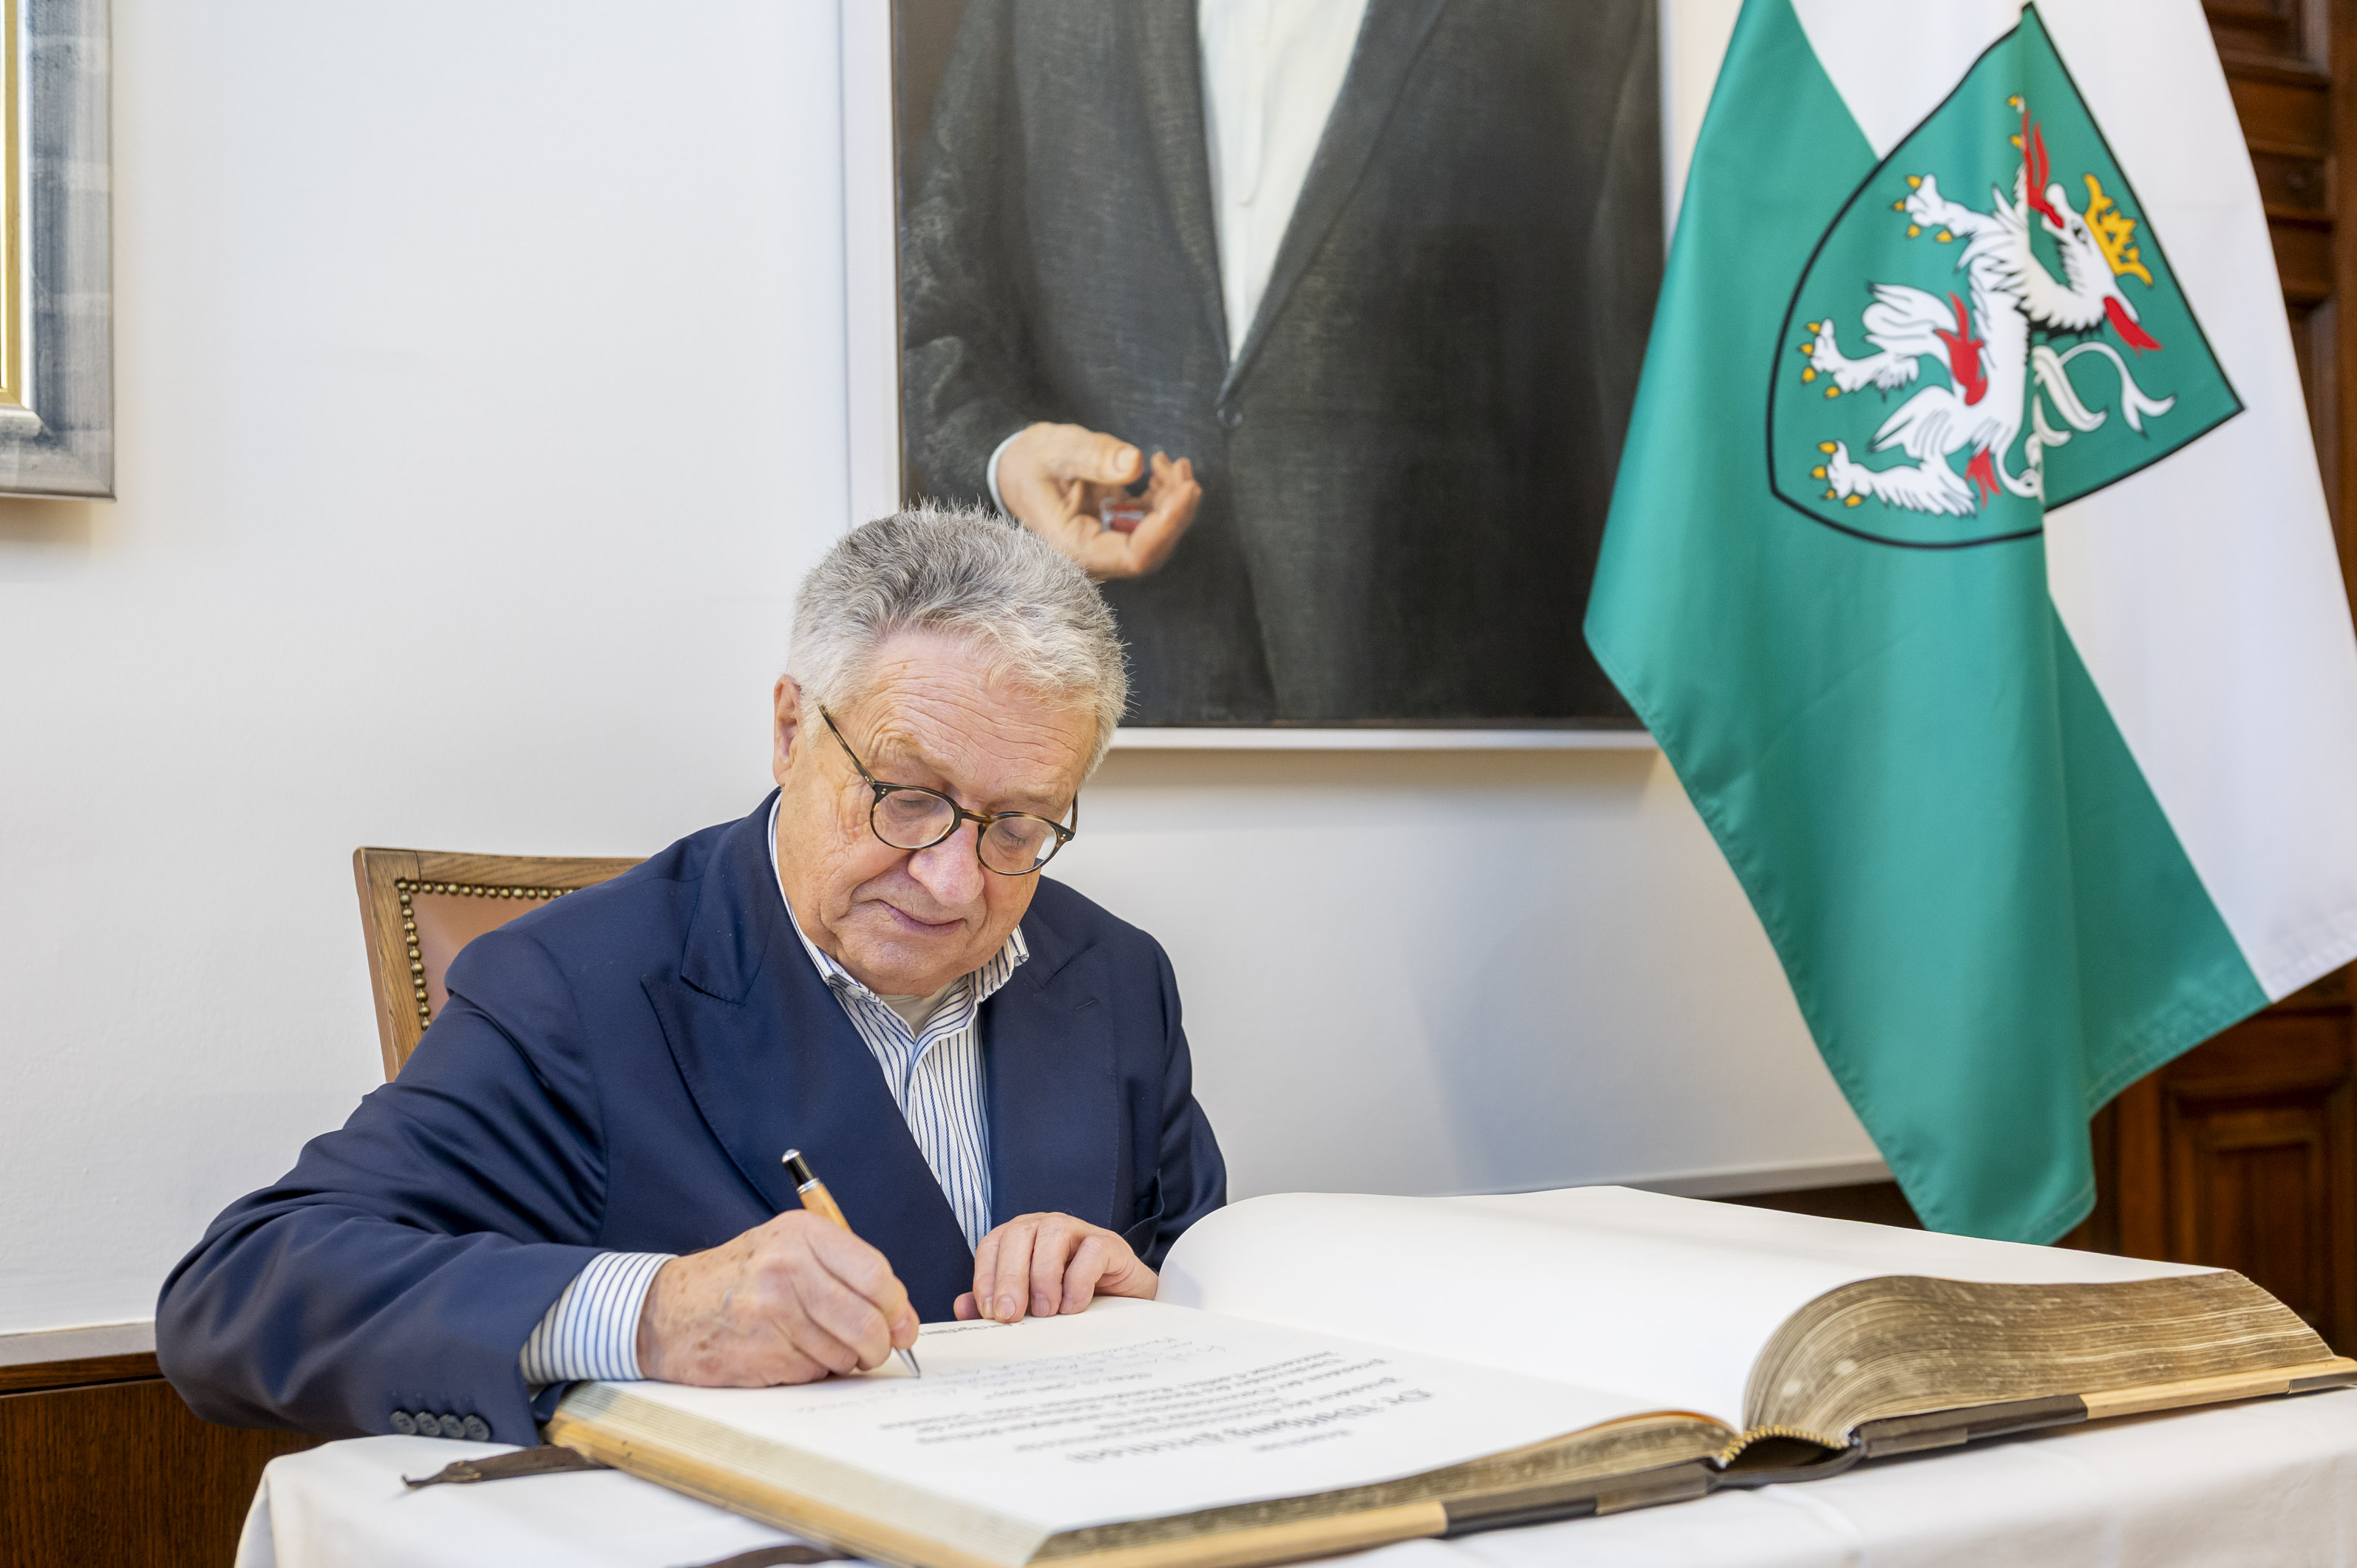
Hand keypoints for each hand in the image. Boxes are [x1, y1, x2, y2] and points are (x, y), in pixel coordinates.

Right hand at [635, 1210, 918, 1384]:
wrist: (667, 1310)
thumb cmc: (740, 1279)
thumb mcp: (791, 1251)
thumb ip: (849, 1275)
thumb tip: (904, 1320)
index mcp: (802, 1234)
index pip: (876, 1274)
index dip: (896, 1307)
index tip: (899, 1323)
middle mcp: (788, 1267)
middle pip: (868, 1321)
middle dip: (879, 1345)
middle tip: (872, 1349)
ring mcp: (772, 1311)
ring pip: (844, 1353)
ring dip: (843, 1360)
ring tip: (819, 1345)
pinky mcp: (761, 1352)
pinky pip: (814, 1372)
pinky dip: (813, 1371)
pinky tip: (791, 1354)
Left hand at [953, 1211, 1157, 1321]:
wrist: (1123, 1306)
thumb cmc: (1069, 1302)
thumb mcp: (1029, 1307)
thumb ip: (996, 1305)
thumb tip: (962, 1308)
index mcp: (1021, 1239)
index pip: (992, 1245)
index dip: (986, 1278)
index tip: (990, 1313)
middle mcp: (1045, 1228)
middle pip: (1017, 1234)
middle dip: (1009, 1277)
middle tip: (1011, 1316)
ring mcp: (1079, 1232)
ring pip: (1052, 1233)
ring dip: (1043, 1275)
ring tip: (1046, 1311)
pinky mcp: (1109, 1244)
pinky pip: (1091, 1250)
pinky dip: (1078, 1280)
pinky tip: (1073, 1307)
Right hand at [996, 421, 1200, 580]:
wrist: (1016, 466)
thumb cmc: (1030, 461)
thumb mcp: (1057, 450)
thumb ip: (1094, 456)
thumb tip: (1135, 463)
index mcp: (1076, 547)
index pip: (1134, 555)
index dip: (1166, 527)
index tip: (1186, 491)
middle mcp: (1095, 554)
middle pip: (1152, 549)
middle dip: (1177, 512)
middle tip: (1185, 472)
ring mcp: (1108, 541)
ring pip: (1157, 534)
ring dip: (1174, 500)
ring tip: (1173, 462)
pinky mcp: (1116, 526)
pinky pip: (1150, 520)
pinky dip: (1165, 495)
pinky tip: (1162, 467)